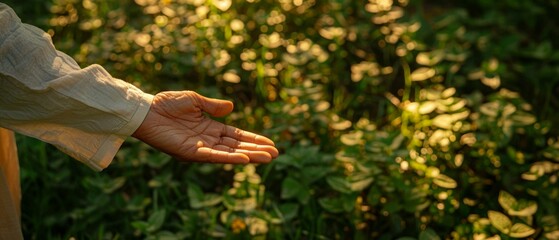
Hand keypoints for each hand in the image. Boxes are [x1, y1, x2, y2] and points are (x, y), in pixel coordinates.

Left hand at [132, 91, 277, 163]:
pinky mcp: (191, 153)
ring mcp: (200, 148)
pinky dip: (229, 158)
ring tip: (268, 158)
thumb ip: (213, 106)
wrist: (146, 110)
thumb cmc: (166, 104)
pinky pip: (214, 156)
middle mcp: (208, 140)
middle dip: (256, 150)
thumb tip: (232, 107)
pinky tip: (245, 159)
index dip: (253, 139)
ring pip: (230, 154)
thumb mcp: (194, 100)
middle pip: (237, 146)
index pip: (237, 135)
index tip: (270, 143)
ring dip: (249, 156)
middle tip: (276, 154)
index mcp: (210, 127)